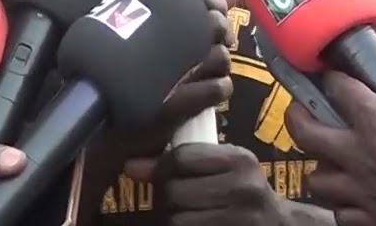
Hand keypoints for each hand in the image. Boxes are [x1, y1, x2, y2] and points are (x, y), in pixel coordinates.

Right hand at [116, 0, 239, 177]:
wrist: (101, 117)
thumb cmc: (133, 70)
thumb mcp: (162, 32)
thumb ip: (198, 5)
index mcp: (151, 17)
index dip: (212, 2)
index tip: (211, 14)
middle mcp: (159, 42)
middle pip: (212, 26)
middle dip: (218, 36)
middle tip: (207, 47)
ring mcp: (168, 75)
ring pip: (219, 58)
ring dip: (218, 66)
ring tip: (203, 71)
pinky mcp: (173, 106)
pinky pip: (218, 89)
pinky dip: (219, 89)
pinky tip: (206, 91)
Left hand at [152, 144, 281, 225]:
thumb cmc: (245, 191)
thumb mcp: (226, 167)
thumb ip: (185, 160)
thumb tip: (131, 166)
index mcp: (240, 160)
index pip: (181, 157)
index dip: (161, 167)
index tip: (161, 174)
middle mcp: (243, 189)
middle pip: (174, 191)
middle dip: (165, 197)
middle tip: (171, 200)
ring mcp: (240, 220)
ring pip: (175, 220)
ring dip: (169, 219)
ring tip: (180, 214)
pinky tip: (186, 223)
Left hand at [287, 69, 375, 225]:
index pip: (338, 90)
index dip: (332, 79)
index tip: (333, 77)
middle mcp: (359, 155)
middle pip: (306, 134)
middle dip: (297, 118)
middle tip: (299, 111)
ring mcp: (363, 190)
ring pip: (317, 181)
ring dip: (318, 168)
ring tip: (325, 161)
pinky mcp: (374, 219)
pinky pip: (342, 215)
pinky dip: (341, 206)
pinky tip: (349, 199)